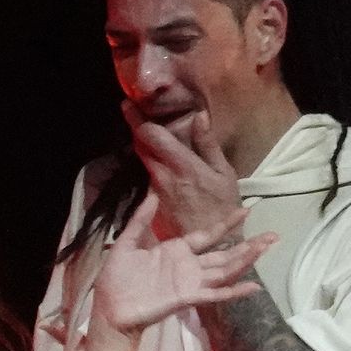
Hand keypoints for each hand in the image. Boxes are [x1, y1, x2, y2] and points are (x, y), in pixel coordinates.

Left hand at [93, 191, 274, 333]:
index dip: (227, 224)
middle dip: (249, 245)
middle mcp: (188, 266)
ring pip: (225, 270)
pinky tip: (253, 286)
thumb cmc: (116, 280)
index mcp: (176, 250)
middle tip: (274, 235)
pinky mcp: (187, 298)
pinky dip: (234, 292)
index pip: (209, 235)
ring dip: (246, 260)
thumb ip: (140, 220)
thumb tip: (153, 194)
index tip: (247, 210)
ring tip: (267, 248)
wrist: (109, 308)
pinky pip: (215, 294)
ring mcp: (190, 283)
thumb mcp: (127, 243)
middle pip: (225, 254)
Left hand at [125, 103, 242, 236]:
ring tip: (146, 130)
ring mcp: (155, 191)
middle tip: (135, 112)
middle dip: (136, 128)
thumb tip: (199, 115)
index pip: (150, 136)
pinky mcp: (153, 204)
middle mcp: (161, 177)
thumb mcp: (223, 173)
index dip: (136, 119)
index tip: (127, 103)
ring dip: (143, 145)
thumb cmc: (223, 208)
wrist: (213, 248)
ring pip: (143, 161)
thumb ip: (208, 144)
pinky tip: (155, 157)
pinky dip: (149, 162)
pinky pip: (148, 176)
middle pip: (140, 146)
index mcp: (180, 165)